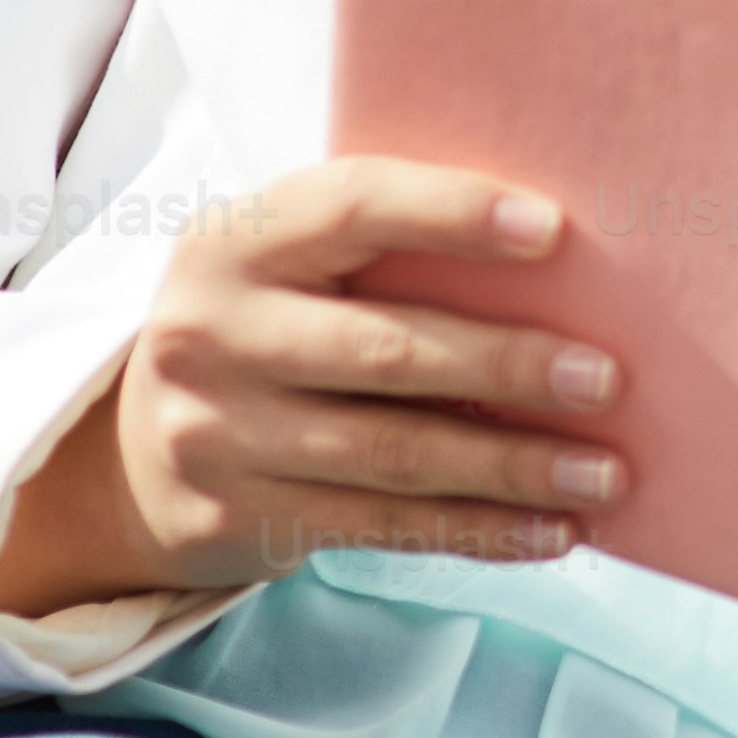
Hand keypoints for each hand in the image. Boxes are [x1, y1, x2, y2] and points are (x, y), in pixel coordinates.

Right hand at [0, 159, 621, 614]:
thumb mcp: (291, 265)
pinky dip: (479, 530)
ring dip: (513, 467)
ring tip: (607, 473)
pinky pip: (380, 527)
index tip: (554, 232)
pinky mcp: (233, 519)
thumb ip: (387, 247)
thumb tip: (571, 259)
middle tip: (607, 378)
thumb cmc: (270, 326)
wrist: (131, 451)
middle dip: (507, 365)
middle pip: (384, 350)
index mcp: (233, 241)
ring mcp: (214, 435)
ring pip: (392, 455)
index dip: (452, 213)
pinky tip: (555, 531)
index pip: (351, 205)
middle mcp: (210, 333)